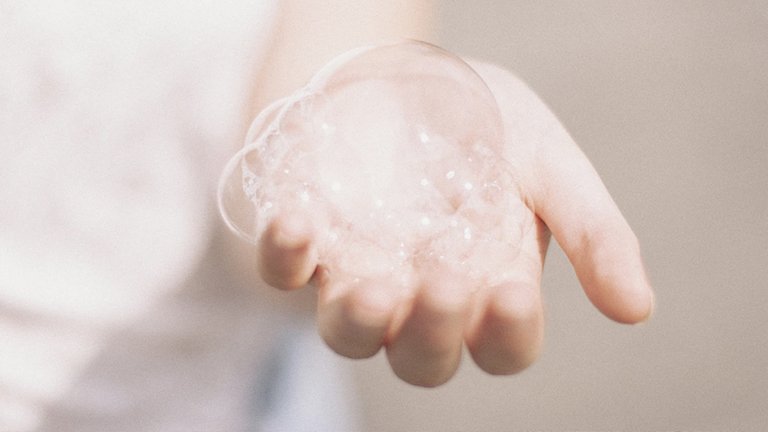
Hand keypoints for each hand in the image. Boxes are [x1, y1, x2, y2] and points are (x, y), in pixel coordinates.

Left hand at [255, 61, 653, 386]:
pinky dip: (285, 255)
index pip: (502, 344)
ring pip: (349, 334)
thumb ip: (593, 233)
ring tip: (376, 285)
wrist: (408, 75)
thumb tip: (639, 310)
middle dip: (432, 333)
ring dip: (359, 321)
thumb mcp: (550, 164)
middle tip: (444, 280)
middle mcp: (421, 295)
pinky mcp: (307, 242)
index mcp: (489, 286)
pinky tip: (300, 222)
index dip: (507, 333)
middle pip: (422, 358)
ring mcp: (359, 272)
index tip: (512, 291)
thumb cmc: (485, 125)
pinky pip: (282, 272)